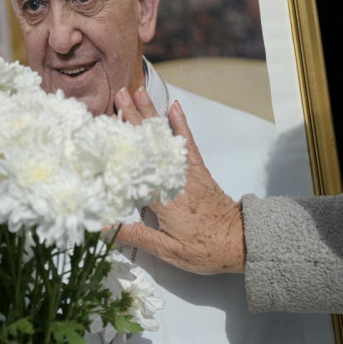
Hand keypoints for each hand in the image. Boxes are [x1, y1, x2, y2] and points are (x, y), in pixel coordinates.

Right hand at [113, 87, 245, 273]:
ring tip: (138, 92)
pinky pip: (188, 142)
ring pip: (165, 138)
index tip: (102, 129)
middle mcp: (175, 178)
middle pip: (149, 144)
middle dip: (133, 118)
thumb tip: (102, 225)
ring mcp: (188, 172)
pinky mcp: (198, 171)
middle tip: (118, 95)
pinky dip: (181, 123)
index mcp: (164, 197)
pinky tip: (173, 106)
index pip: (135, 168)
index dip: (118, 148)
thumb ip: (136, 236)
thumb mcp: (168, 251)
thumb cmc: (204, 249)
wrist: (240, 242)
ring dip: (151, 114)